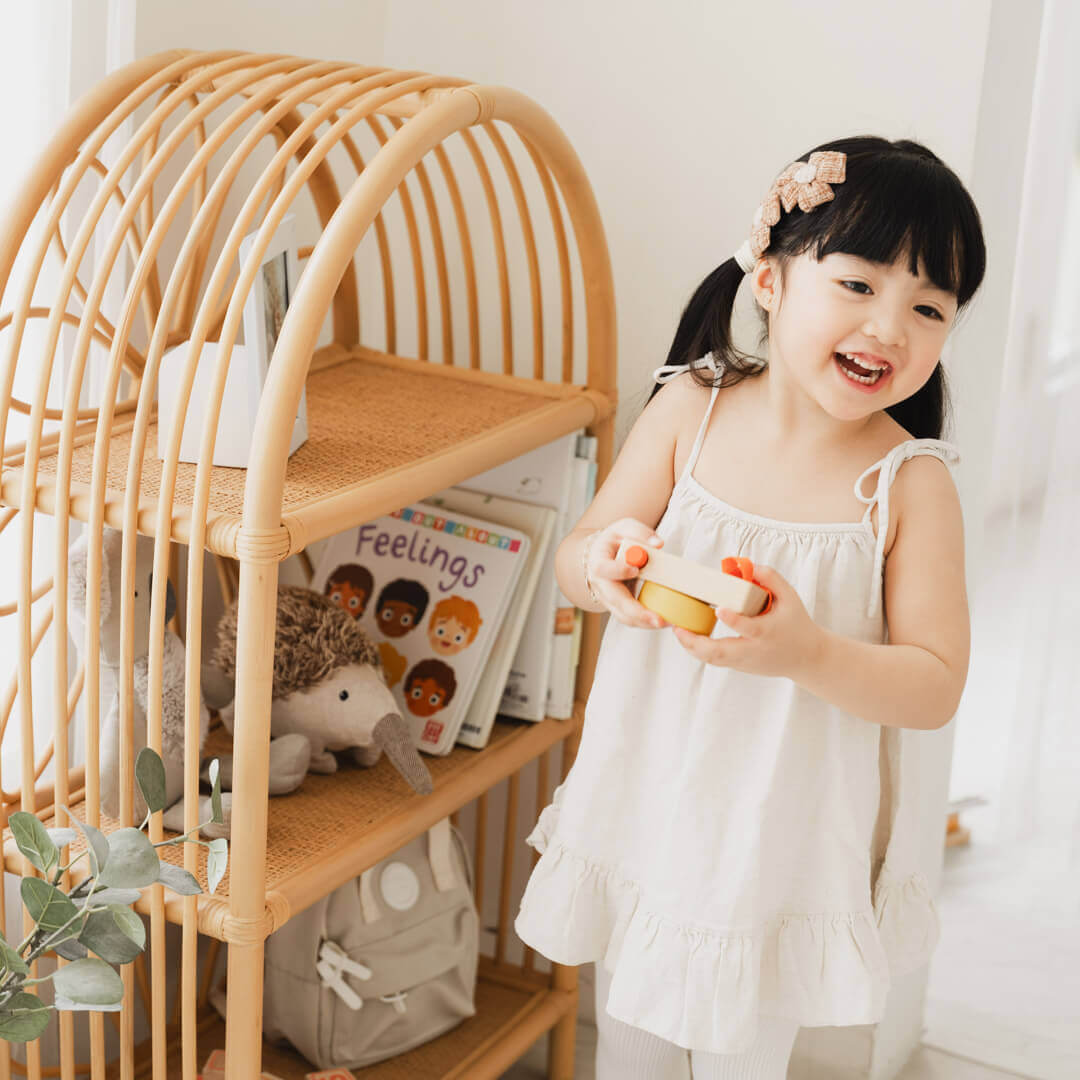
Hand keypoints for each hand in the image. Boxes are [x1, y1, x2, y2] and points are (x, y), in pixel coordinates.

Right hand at [584, 518, 667, 629]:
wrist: (602, 555)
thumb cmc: (614, 541)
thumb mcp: (624, 528)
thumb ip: (640, 532)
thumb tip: (657, 544)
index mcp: (598, 562)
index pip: (604, 569)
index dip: (619, 570)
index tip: (635, 569)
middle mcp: (600, 584)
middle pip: (615, 601)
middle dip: (637, 612)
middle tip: (657, 619)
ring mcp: (608, 599)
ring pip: (623, 616)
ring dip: (644, 622)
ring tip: (666, 623)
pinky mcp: (618, 607)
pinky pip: (630, 618)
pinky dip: (645, 622)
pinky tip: (664, 622)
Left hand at [670, 564, 822, 677]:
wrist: (806, 658)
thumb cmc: (796, 623)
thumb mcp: (790, 597)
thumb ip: (771, 578)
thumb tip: (748, 565)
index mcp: (768, 632)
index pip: (749, 628)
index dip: (734, 620)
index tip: (719, 609)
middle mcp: (754, 650)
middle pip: (722, 652)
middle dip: (697, 643)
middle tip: (678, 628)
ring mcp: (745, 661)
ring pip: (714, 660)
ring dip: (692, 647)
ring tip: (678, 630)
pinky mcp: (739, 666)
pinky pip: (715, 660)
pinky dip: (699, 651)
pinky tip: (687, 637)